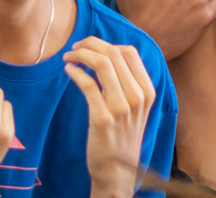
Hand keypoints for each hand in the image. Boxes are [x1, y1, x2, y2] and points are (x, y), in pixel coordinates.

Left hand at [64, 37, 157, 197]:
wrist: (117, 173)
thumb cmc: (122, 137)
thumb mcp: (135, 109)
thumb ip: (128, 84)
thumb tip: (108, 56)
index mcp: (147, 91)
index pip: (129, 52)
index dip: (107, 43)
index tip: (91, 45)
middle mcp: (137, 97)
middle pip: (114, 54)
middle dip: (90, 44)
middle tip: (75, 47)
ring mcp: (121, 108)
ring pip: (102, 64)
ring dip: (81, 55)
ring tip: (69, 57)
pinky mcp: (103, 119)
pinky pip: (88, 85)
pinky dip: (76, 72)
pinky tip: (68, 71)